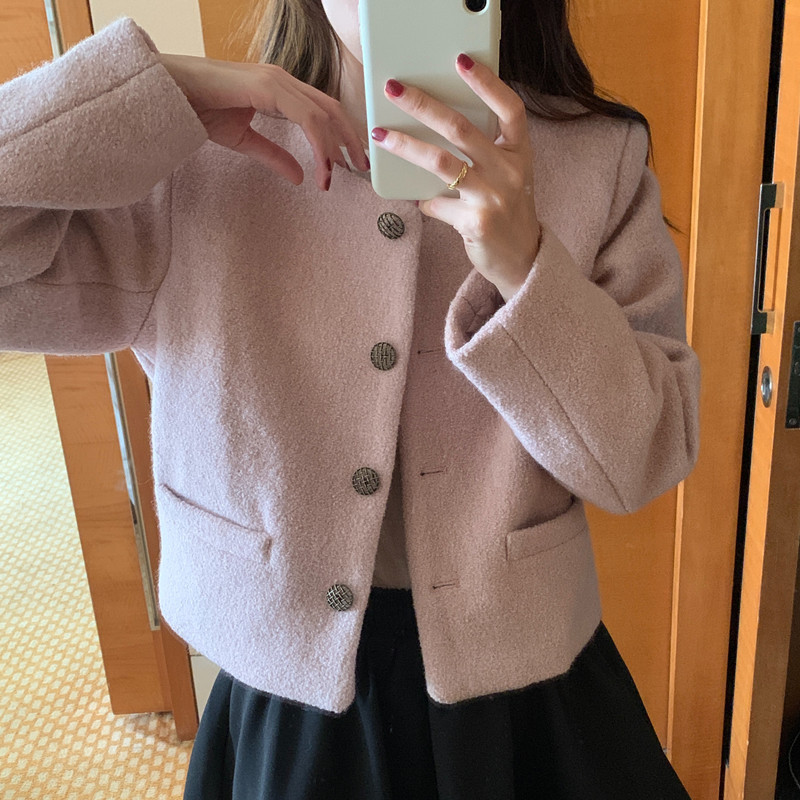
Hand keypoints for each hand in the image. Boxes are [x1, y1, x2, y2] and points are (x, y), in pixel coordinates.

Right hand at [157, 53, 369, 190]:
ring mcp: (277, 80)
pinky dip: (320, 145)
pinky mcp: (268, 87)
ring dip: (337, 147)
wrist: (168, 94)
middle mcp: (283, 80)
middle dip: (351, 140)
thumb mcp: (244, 140)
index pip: (323, 110)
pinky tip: (322, 169)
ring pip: (324, 114)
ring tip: (339, 175)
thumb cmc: (199, 109)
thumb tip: (300, 177)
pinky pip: (307, 117)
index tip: (351, 162)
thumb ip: (274, 156)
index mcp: (280, 88)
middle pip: (332, 109)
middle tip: (362, 167)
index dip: (342, 136)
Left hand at [370, 54, 541, 302]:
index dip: (486, 83)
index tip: (459, 60)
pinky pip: (436, 204)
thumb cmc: (507, 210)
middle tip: (394, 88)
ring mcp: (493, 198)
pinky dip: (423, 201)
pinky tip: (417, 199)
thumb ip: (483, 152)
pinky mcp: (475, 223)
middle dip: (423, 104)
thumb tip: (433, 128)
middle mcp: (510, 171)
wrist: (522, 259)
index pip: (509, 109)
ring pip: (441, 162)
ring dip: (406, 145)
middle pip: (462, 128)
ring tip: (381, 134)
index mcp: (520, 153)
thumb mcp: (507, 175)